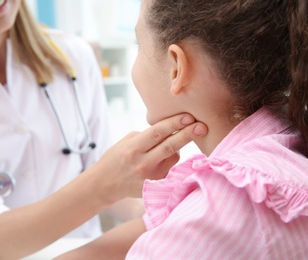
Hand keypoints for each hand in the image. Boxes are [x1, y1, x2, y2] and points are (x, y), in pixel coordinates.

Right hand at [90, 113, 206, 201]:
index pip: (158, 132)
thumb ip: (148, 135)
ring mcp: (151, 177)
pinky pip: (171, 168)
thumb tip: (171, 129)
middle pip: (170, 145)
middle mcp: (143, 163)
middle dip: (188, 134)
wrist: (105, 184)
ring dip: (177, 147)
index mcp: (134, 147)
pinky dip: (171, 160)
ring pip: (174, 157)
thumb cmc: (117, 157)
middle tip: (202, 126)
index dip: (174, 123)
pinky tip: (161, 160)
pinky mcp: (156, 186)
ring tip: (164, 146)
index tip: (189, 116)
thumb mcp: (128, 141)